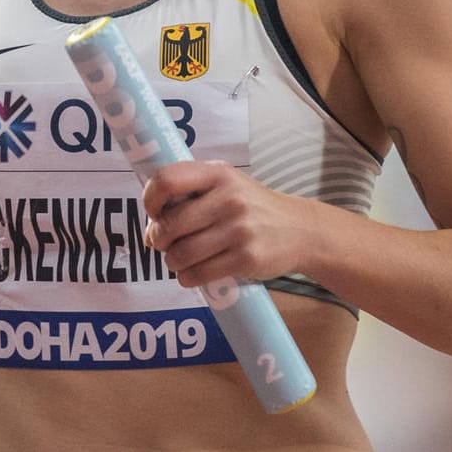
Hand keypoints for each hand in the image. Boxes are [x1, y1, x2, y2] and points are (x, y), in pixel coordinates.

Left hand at [140, 161, 312, 288]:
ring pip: (182, 253)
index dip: (150, 199)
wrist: (301, 230)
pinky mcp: (247, 259)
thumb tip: (150, 232)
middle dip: (158, 239)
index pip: (167, 180)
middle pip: (171, 224)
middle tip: (162, 243)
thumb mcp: (226, 185)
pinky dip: (187, 277)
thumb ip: (189, 196)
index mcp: (218, 174)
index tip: (153, 212)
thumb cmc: (251, 206)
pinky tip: (190, 274)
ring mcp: (239, 229)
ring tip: (177, 260)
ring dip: (171, 261)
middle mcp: (229, 198)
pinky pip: (200, 273)